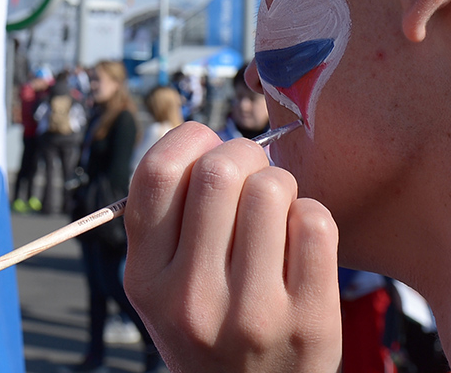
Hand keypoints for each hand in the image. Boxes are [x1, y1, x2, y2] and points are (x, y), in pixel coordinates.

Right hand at [123, 122, 340, 372]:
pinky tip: (297, 235)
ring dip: (278, 182)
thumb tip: (205, 136)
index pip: (157, 174)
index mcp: (145, 279)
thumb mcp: (158, 283)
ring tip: (273, 207)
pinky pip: (316, 221)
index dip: (186, 139)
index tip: (204, 144)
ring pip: (272, 189)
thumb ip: (165, 217)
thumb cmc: (204, 324)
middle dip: (241, 153)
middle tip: (249, 168)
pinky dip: (310, 213)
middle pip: (219, 172)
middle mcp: (192, 298)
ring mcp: (253, 313)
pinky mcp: (310, 322)